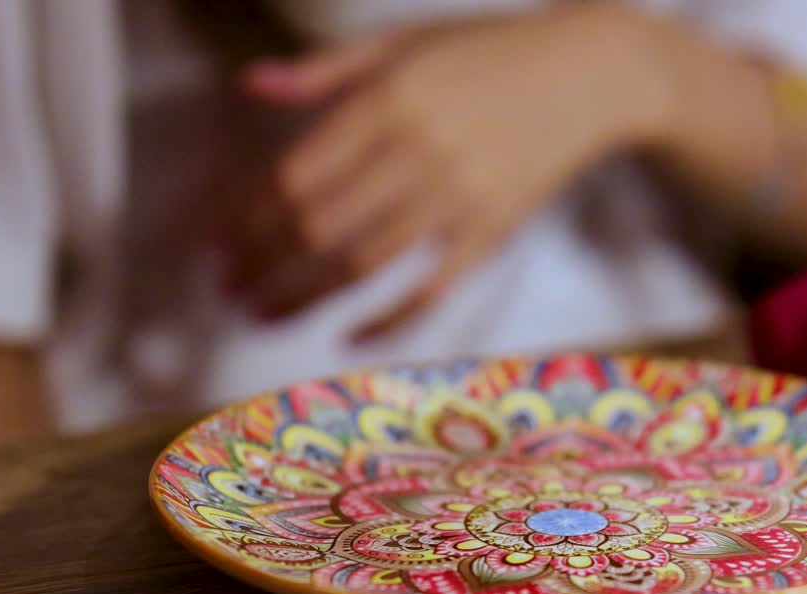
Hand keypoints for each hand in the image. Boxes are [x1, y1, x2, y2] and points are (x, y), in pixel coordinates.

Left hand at [225, 3, 673, 338]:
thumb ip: (325, 69)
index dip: (247, 218)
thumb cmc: (488, 52)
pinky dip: (387, 321)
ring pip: (364, 264)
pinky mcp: (491, 233)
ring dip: (305, 298)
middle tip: (229, 291)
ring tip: (263, 317)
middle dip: (264, 266)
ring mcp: (457, 199)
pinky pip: (431, 290)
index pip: (297, 175)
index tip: (217, 246)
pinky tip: (348, 338)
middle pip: (319, 227)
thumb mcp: (403, 43)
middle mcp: (416, 154)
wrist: (589, 75)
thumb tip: (250, 85)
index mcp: (386, 102)